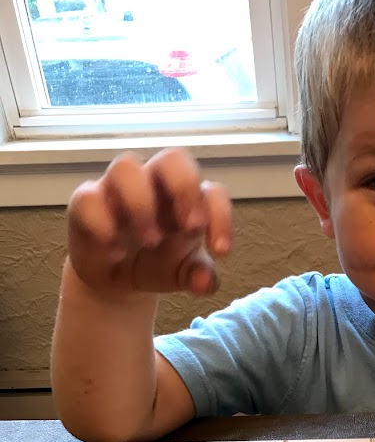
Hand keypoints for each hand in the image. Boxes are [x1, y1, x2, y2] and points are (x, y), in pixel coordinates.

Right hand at [66, 148, 231, 296]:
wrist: (116, 280)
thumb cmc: (156, 263)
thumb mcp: (182, 274)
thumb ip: (199, 277)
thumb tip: (206, 283)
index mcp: (186, 199)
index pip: (211, 191)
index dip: (221, 216)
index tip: (220, 251)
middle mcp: (155, 184)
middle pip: (173, 158)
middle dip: (184, 188)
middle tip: (190, 227)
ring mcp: (118, 189)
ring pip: (126, 167)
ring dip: (141, 204)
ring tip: (151, 241)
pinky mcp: (87, 202)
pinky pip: (89, 197)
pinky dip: (104, 224)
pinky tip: (115, 251)